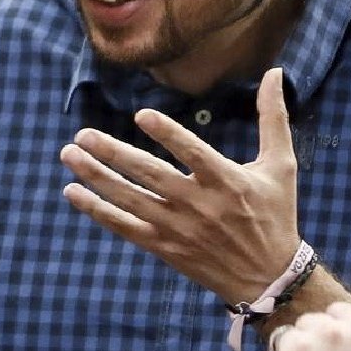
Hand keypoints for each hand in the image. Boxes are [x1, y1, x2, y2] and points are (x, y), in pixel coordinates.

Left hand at [60, 67, 300, 304]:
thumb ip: (273, 118)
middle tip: (82, 135)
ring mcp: (178, 228)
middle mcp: (199, 205)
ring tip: (70, 155)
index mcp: (227, 181)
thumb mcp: (281, 165)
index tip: (140, 114)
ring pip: (130, 199)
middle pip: (150, 175)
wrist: (267, 278)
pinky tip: (74, 192)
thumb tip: (274, 72)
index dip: (168, 135)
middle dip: (113, 154)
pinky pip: (125, 227)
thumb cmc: (275, 215)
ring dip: (96, 177)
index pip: (193, 153)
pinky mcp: (165, 247)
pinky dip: (98, 211)